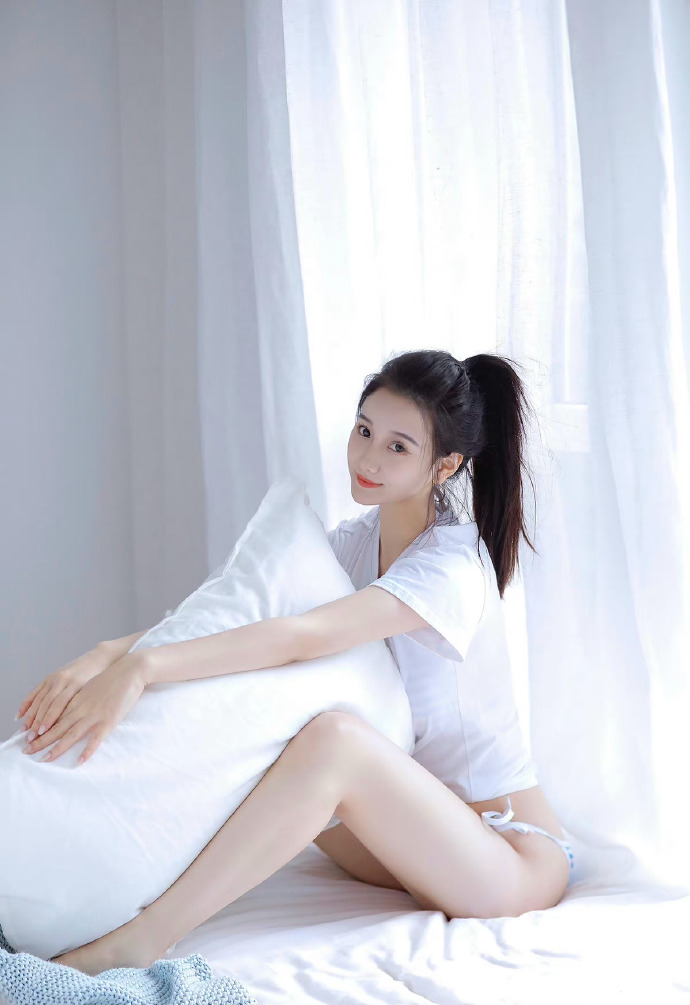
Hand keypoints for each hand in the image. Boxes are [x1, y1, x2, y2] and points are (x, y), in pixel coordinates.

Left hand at [22, 652, 147, 765]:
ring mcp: (94, 715)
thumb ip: (80, 700)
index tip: (28, 738)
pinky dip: (87, 751)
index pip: (53, 717)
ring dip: (57, 748)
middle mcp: (81, 708)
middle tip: (27, 751)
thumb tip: (71, 711)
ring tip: (45, 759)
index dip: (40, 729)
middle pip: (57, 728)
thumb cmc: (111, 678)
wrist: (129, 670)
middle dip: (41, 741)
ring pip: (71, 734)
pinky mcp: (108, 720)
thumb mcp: (90, 688)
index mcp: (75, 700)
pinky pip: (96, 739)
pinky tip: (80, 761)